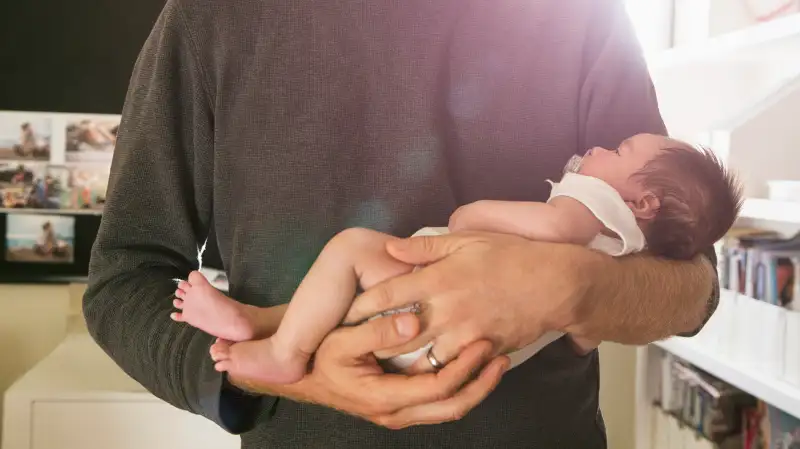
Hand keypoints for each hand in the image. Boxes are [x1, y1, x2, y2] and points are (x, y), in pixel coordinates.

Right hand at [223, 313, 508, 428]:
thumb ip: (378, 332)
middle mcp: (396, 412)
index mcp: (385, 398)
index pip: (438, 389)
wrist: (301, 376)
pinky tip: (471, 364)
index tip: (483, 344)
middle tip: (502, 356)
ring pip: (448, 409)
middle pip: (452, 407)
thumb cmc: (321, 356)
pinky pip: (438, 402)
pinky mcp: (402, 404)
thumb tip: (414, 323)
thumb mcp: (343, 340)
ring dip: (475, 386)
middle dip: (481, 384)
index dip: (464, 368)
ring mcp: (399, 412)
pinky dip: (459, 385)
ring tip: (497, 360)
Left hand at [344, 231, 596, 364]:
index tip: (342, 313)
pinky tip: (418, 373)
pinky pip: (451, 367)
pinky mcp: (481, 350)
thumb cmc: (511, 256)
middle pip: (397, 331)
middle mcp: (448, 308)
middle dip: (372, 341)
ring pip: (421, 357)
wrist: (554, 284)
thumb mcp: (467, 240)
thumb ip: (425, 248)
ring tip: (378, 366)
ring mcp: (465, 333)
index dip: (361, 306)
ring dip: (399, 363)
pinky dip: (433, 371)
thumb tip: (390, 248)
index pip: (388, 293)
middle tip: (350, 347)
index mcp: (440, 278)